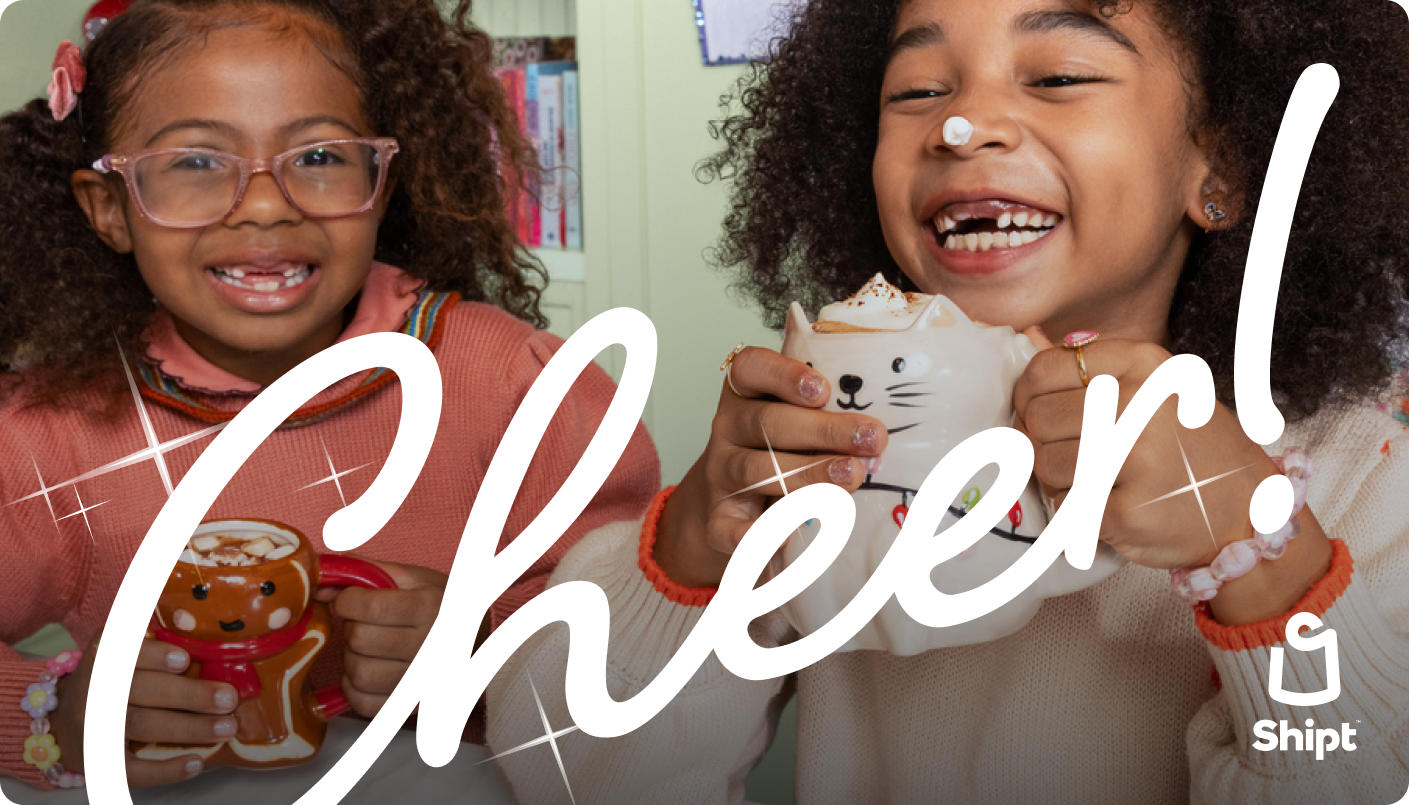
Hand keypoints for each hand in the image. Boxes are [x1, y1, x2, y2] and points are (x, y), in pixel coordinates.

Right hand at [49, 636, 237, 786]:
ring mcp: (93, 727)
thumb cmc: (111, 679)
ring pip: (142, 725)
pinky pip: (131, 768)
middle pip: (142, 691)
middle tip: (229, 699)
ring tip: (226, 728)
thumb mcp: (122, 652)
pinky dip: (164, 770)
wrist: (62, 720)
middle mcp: (93, 690)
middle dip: (189, 695)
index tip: (184, 660)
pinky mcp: (97, 760)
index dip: (153, 656)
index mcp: (102, 656)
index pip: (125, 651)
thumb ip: (152, 638)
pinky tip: (196, 763)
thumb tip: (191, 621)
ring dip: (188, 728)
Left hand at [316, 560, 451, 716]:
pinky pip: (364, 703)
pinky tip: (368, 670)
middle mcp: (430, 646)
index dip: (348, 600)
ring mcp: (424, 681)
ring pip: (358, 673)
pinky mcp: (415, 707)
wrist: (479, 640)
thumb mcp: (413, 577)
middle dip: (352, 627)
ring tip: (368, 648)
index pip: (365, 606)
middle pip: (358, 639)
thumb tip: (319, 587)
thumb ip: (365, 572)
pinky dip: (354, 688)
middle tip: (366, 623)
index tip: (355, 600)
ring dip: (352, 658)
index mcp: (430, 607)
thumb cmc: (441, 603)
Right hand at [655, 346, 887, 588]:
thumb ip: (827, 416)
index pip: (751, 369)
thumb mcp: (795, 422)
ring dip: (807, 475)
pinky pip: (729, 528)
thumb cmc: (778, 453)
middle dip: (824, 431)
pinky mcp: (718, 520)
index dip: (784, 375)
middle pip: (767, 423)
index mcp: (746, 395)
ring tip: (851, 478)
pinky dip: (757, 534)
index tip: (823, 390)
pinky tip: (788, 536)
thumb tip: (883, 431)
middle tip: (871, 439)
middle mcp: (728, 429)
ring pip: (756, 470)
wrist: (725, 506)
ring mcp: (720, 475)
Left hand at [1013, 334, 1330, 622]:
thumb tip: (1029, 338)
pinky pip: (1064, 504)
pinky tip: (1108, 505)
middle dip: (1041, 440)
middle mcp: (1140, 405)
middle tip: (1070, 452)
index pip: (1045, 369)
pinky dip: (1074, 510)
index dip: (1028, 395)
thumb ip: (1096, 370)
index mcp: (1144, 366)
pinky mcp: (1127, 511)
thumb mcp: (1157, 390)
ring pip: (1045, 463)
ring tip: (1096, 479)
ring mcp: (1136, 460)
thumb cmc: (1193, 447)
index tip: (1037, 409)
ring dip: (1057, 477)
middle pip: (1039, 418)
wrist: (1249, 512)